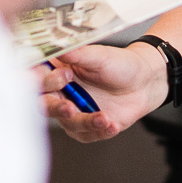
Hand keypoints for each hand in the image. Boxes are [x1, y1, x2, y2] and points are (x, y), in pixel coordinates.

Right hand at [38, 41, 168, 141]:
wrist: (143, 82)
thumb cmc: (119, 64)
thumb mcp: (99, 56)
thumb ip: (78, 54)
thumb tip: (59, 48)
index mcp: (56, 72)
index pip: (37, 79)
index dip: (45, 81)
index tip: (63, 77)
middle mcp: (60, 93)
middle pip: (44, 105)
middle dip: (56, 108)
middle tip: (69, 107)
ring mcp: (72, 112)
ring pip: (68, 123)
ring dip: (84, 122)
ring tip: (103, 117)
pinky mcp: (87, 127)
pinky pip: (87, 134)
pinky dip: (100, 131)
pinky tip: (112, 124)